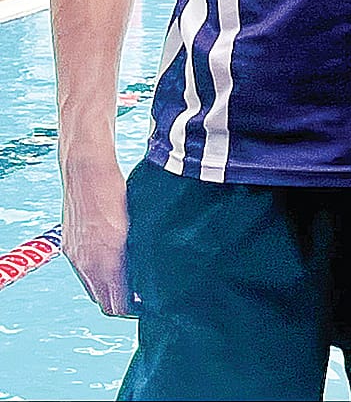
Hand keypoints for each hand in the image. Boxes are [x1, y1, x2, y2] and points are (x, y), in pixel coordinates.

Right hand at [60, 154, 132, 315]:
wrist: (87, 172)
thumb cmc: (118, 193)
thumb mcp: (136, 225)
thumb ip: (138, 255)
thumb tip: (146, 279)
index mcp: (107, 260)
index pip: (117, 304)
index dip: (133, 309)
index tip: (149, 304)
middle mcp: (87, 263)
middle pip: (104, 302)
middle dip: (122, 305)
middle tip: (141, 299)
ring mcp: (76, 256)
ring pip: (93, 289)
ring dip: (109, 291)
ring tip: (130, 284)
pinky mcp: (69, 247)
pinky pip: (83, 274)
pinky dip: (97, 277)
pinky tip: (113, 266)